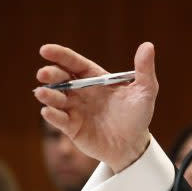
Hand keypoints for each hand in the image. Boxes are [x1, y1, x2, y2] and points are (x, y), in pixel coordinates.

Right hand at [33, 42, 157, 172]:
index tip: (45, 50)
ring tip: (43, 92)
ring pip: (56, 99)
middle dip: (51, 75)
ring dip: (48, 95)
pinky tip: (48, 111)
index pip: (75, 64)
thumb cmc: (138, 115)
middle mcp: (81, 92)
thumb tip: (148, 45)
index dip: (60, 55)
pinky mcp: (72, 128)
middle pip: (61, 79)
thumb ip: (144, 69)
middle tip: (44, 73)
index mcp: (96, 79)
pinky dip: (53, 115)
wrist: (134, 144)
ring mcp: (75, 110)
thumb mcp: (145, 90)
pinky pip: (59, 120)